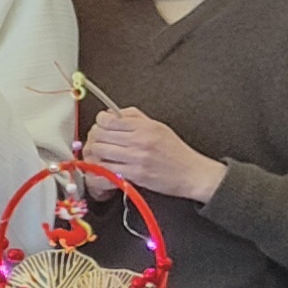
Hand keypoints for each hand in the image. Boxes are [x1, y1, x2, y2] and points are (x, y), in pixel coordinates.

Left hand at [78, 106, 223, 205]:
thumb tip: (113, 112)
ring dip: (96, 153)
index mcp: (145, 127)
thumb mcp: (158, 126)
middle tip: (98, 140)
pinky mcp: (135, 175)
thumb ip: (135, 117)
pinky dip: (102, 168)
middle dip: (95, 137)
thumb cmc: (176, 152)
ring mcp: (137, 158)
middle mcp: (140, 141)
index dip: (100, 121)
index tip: (101, 124)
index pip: (109, 119)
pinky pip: (108, 170)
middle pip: (101, 134)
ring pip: (101, 151)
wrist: (191, 173)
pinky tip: (105, 167)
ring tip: (100, 154)